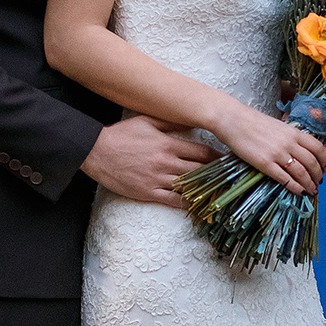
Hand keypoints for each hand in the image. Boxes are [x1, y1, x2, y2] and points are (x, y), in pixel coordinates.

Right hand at [81, 115, 216, 207]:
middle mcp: (165, 163)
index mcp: (168, 144)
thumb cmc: (121, 134)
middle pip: (200, 171)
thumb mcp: (146, 120)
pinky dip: (187, 204)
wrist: (96, 152)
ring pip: (188, 188)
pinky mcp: (147, 192)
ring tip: (220, 194)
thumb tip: (190, 119)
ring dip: (205, 191)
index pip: (202, 152)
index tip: (228, 161)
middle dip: (216, 176)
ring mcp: (157, 179)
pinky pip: (172, 201)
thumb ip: (170, 121)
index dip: (218, 158)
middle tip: (230, 180)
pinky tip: (198, 206)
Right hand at [212, 100, 325, 196]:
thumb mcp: (279, 126)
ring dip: (309, 184)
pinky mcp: (265, 163)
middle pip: (312, 163)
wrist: (233, 120)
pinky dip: (295, 188)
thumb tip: (300, 150)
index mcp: (294, 132)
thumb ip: (291, 137)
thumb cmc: (254, 122)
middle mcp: (289, 143)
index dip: (324, 160)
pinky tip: (299, 192)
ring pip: (301, 173)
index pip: (318, 148)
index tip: (324, 167)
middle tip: (318, 182)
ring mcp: (278, 154)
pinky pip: (285, 179)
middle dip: (318, 175)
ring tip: (311, 190)